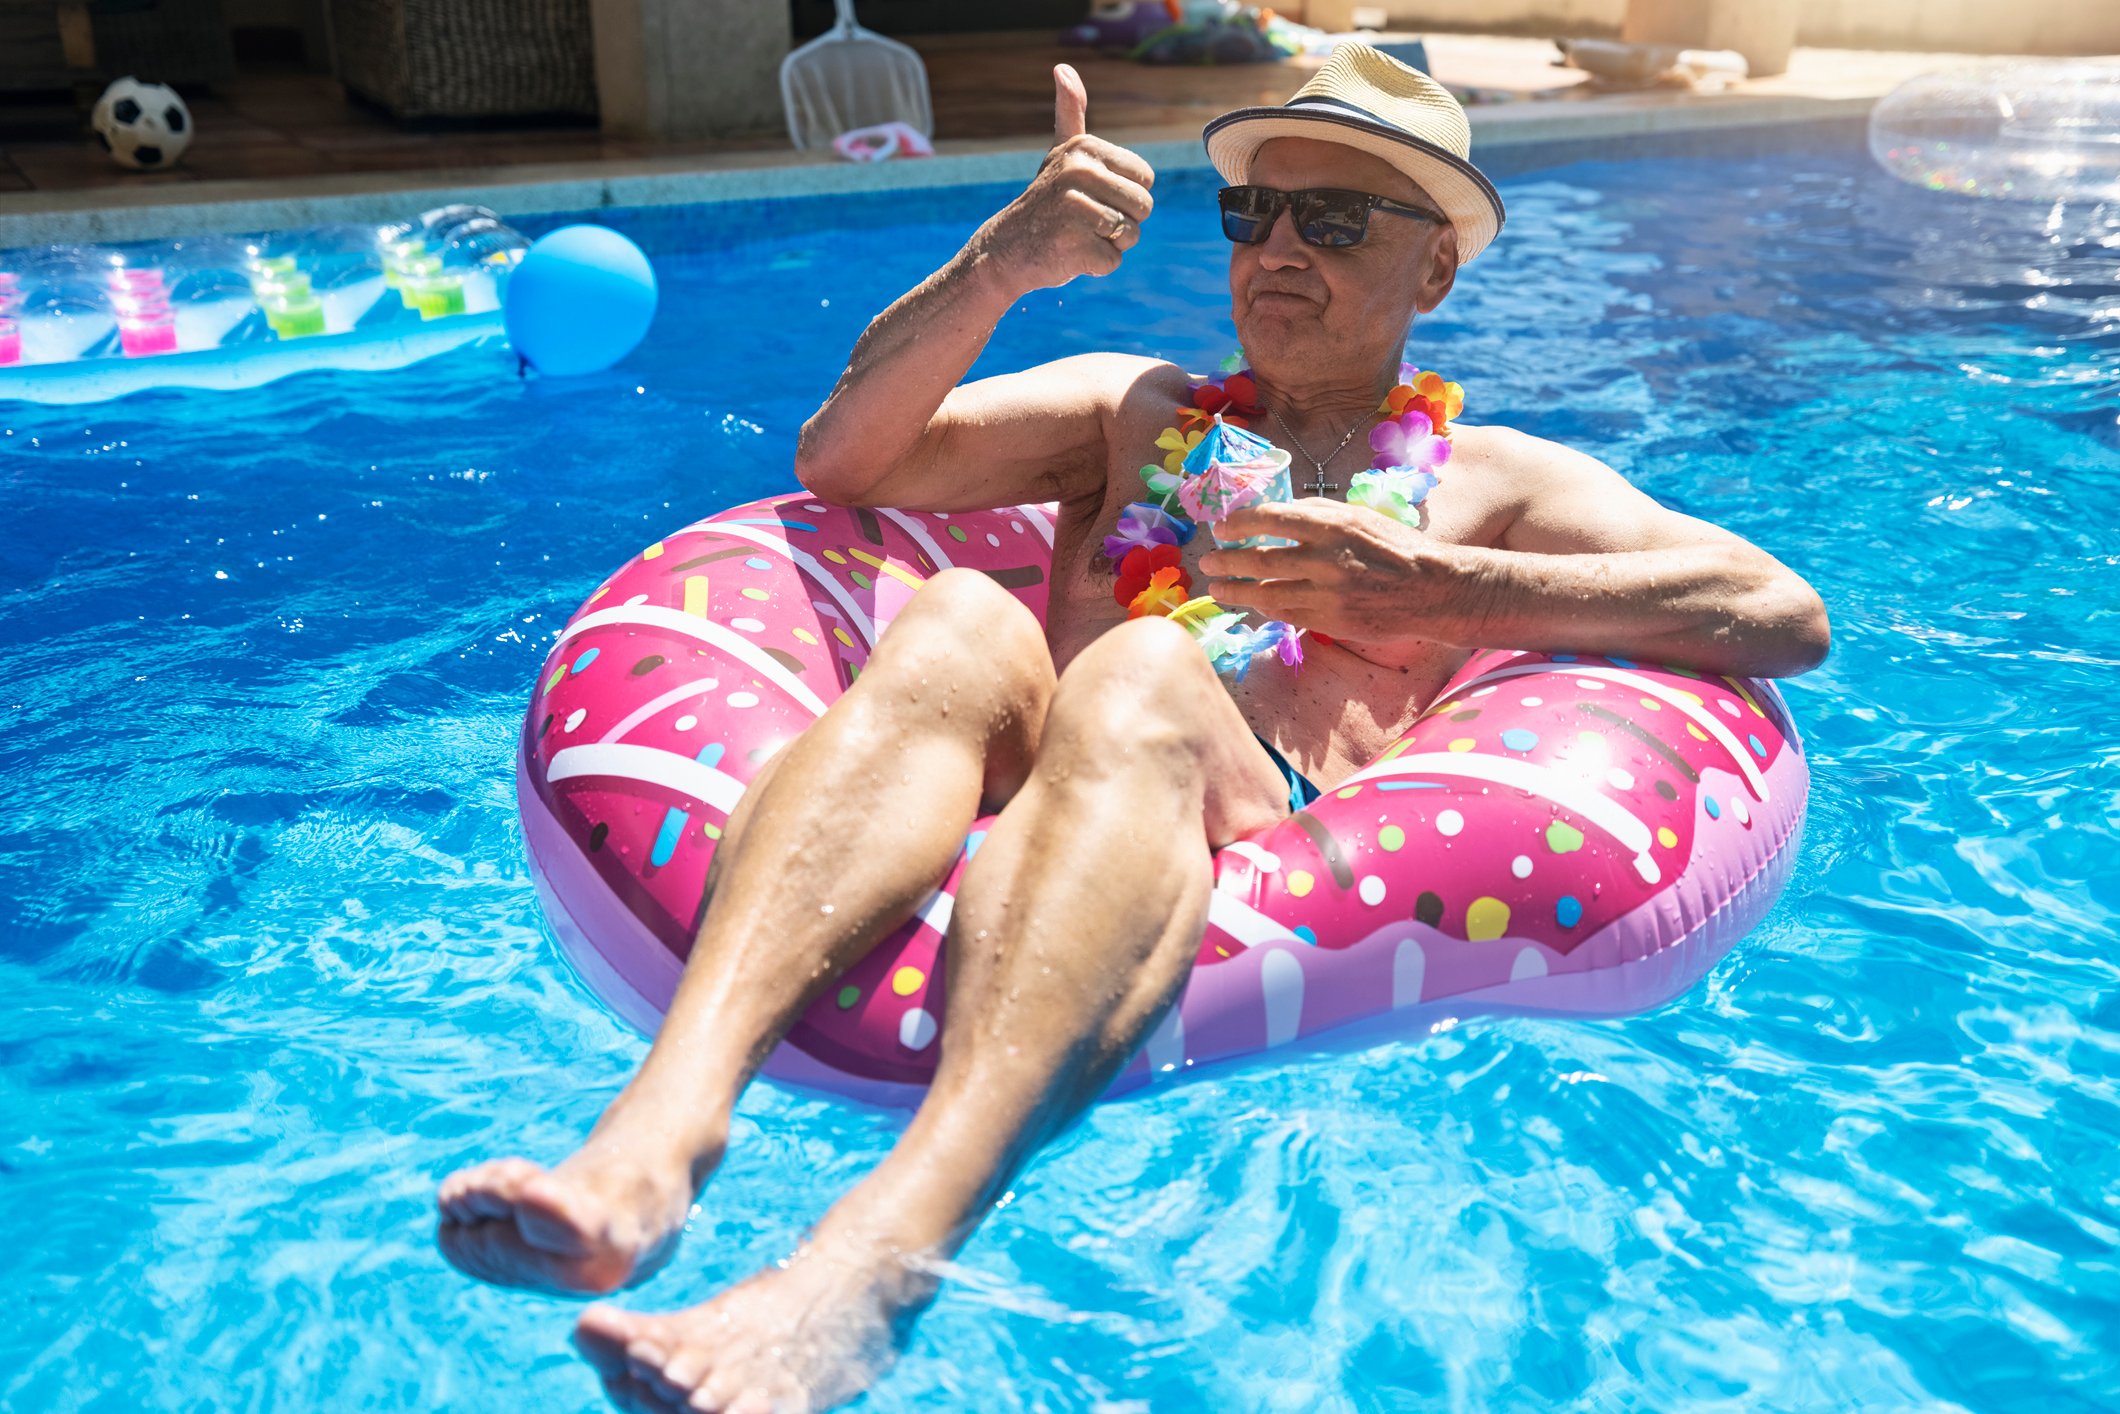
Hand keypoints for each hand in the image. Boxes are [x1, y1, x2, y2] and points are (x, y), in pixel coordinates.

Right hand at [972, 64, 1154, 294]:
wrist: (1006, 249)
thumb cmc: (1045, 200)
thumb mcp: (1059, 153)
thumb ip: (1070, 113)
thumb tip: (1063, 67)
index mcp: (1085, 149)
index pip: (1145, 179)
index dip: (1126, 195)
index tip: (1094, 196)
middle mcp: (1080, 173)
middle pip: (1143, 207)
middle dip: (1123, 222)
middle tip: (1087, 221)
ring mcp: (1076, 210)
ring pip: (1131, 234)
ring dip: (1110, 244)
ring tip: (1079, 236)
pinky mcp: (1074, 246)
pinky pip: (1113, 261)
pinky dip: (1096, 265)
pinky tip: (1071, 255)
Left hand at [1197, 499, 1487, 649]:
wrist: (1431, 588)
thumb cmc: (1394, 547)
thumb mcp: (1358, 517)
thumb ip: (1316, 514)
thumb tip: (1273, 514)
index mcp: (1332, 525)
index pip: (1271, 519)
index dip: (1239, 524)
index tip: (1221, 528)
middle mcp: (1325, 558)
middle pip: (1260, 559)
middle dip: (1227, 561)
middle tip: (1208, 562)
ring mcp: (1327, 593)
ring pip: (1266, 593)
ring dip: (1236, 591)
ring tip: (1218, 590)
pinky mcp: (1330, 621)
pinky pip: (1286, 615)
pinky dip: (1265, 609)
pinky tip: (1253, 604)